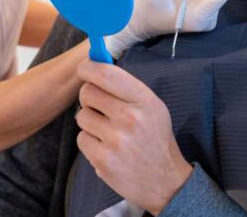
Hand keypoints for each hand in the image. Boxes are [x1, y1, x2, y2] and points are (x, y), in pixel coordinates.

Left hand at [75, 60, 191, 214]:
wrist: (166, 183)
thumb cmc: (154, 139)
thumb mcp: (152, 107)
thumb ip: (126, 87)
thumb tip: (95, 62)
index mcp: (144, 101)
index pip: (106, 74)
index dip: (88, 67)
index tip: (84, 68)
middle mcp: (130, 118)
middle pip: (88, 92)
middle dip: (88, 97)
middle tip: (99, 107)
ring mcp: (116, 140)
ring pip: (82, 116)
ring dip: (90, 122)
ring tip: (108, 132)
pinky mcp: (103, 160)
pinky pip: (81, 138)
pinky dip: (89, 142)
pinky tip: (106, 148)